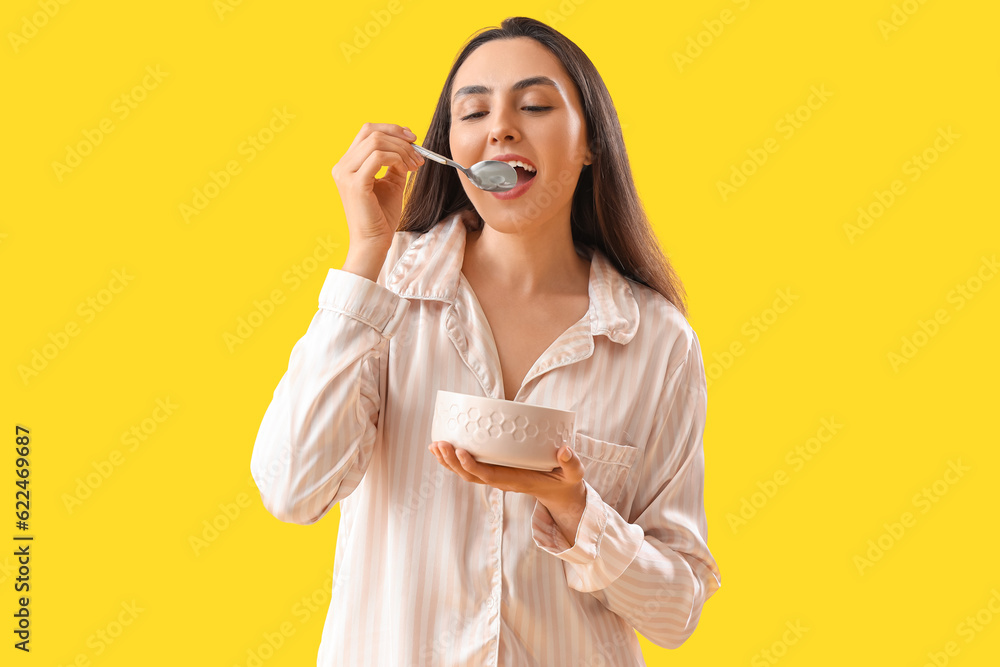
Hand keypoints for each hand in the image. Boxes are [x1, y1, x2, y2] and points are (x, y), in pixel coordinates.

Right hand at [331, 122, 424, 250]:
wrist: (374, 242)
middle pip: (371, 131)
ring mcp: (345, 173)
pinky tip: (406, 170)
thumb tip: (409, 145)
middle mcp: (342, 166)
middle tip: (418, 152)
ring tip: (415, 165)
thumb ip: (395, 163)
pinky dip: (397, 159)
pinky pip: (379, 157)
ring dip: (402, 150)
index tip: (413, 139)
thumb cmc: (381, 217)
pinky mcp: (355, 183)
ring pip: (376, 142)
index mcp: (348, 164)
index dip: (392, 130)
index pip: (367, 132)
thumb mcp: (391, 183)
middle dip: (399, 137)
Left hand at [428, 440, 585, 511]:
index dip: (472, 466)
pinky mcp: (494, 472)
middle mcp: (502, 481)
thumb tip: (565, 450)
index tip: (460, 451)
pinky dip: (454, 460)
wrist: (560, 493)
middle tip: (439, 443)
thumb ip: (571, 463)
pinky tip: (442, 448)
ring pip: (466, 473)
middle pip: (470, 476)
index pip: (488, 476)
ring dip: (448, 461)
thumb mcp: (573, 474)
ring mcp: (496, 478)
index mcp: (516, 481)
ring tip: (434, 445)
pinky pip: (470, 468)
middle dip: (452, 461)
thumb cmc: (565, 481)